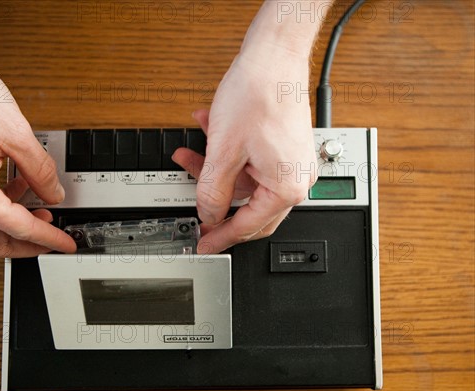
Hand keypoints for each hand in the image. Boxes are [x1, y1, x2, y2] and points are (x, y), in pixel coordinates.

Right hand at [0, 52, 75, 257]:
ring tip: (41, 206)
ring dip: (12, 223)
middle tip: (52, 234)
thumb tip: (55, 193)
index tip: (66, 244)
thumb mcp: (17, 134)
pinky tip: (18, 185)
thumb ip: (41, 171)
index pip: (18, 228)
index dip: (49, 238)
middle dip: (25, 243)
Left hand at [173, 50, 316, 253]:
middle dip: (216, 203)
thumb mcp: (223, 152)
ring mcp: (290, 163)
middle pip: (249, 209)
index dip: (220, 235)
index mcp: (287, 187)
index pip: (248, 225)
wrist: (273, 55)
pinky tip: (208, 135)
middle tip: (196, 214)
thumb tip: (208, 214)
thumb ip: (212, 191)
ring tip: (189, 156)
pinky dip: (228, 156)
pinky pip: (250, 164)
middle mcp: (295, 178)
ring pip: (244, 183)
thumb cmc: (259, 94)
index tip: (204, 243)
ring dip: (215, 171)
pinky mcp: (282, 148)